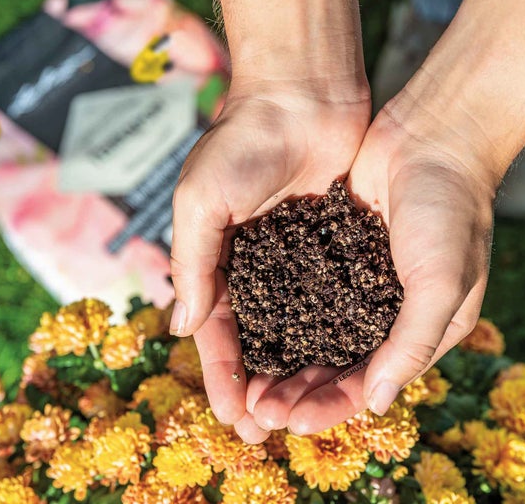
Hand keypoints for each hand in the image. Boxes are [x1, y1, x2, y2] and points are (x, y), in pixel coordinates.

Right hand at [170, 81, 370, 436]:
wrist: (302, 94)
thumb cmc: (242, 141)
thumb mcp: (201, 200)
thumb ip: (192, 262)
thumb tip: (182, 327)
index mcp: (215, 260)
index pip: (215, 333)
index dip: (221, 377)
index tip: (232, 418)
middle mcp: (253, 268)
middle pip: (255, 342)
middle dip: (258, 386)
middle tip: (268, 430)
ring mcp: (294, 261)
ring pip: (295, 330)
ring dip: (296, 371)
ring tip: (306, 411)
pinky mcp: (332, 248)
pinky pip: (332, 301)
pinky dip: (332, 335)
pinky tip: (342, 366)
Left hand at [247, 95, 498, 434]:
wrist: (434, 135)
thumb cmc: (451, 211)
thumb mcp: (444, 282)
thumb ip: (412, 343)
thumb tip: (379, 404)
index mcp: (422, 328)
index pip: (372, 382)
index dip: (333, 405)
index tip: (292, 423)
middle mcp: (388, 313)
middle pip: (336, 366)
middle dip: (299, 392)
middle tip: (258, 412)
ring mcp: (359, 283)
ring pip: (314, 335)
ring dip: (284, 361)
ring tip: (247, 384)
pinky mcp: (335, 253)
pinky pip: (303, 293)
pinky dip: (280, 314)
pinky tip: (249, 329)